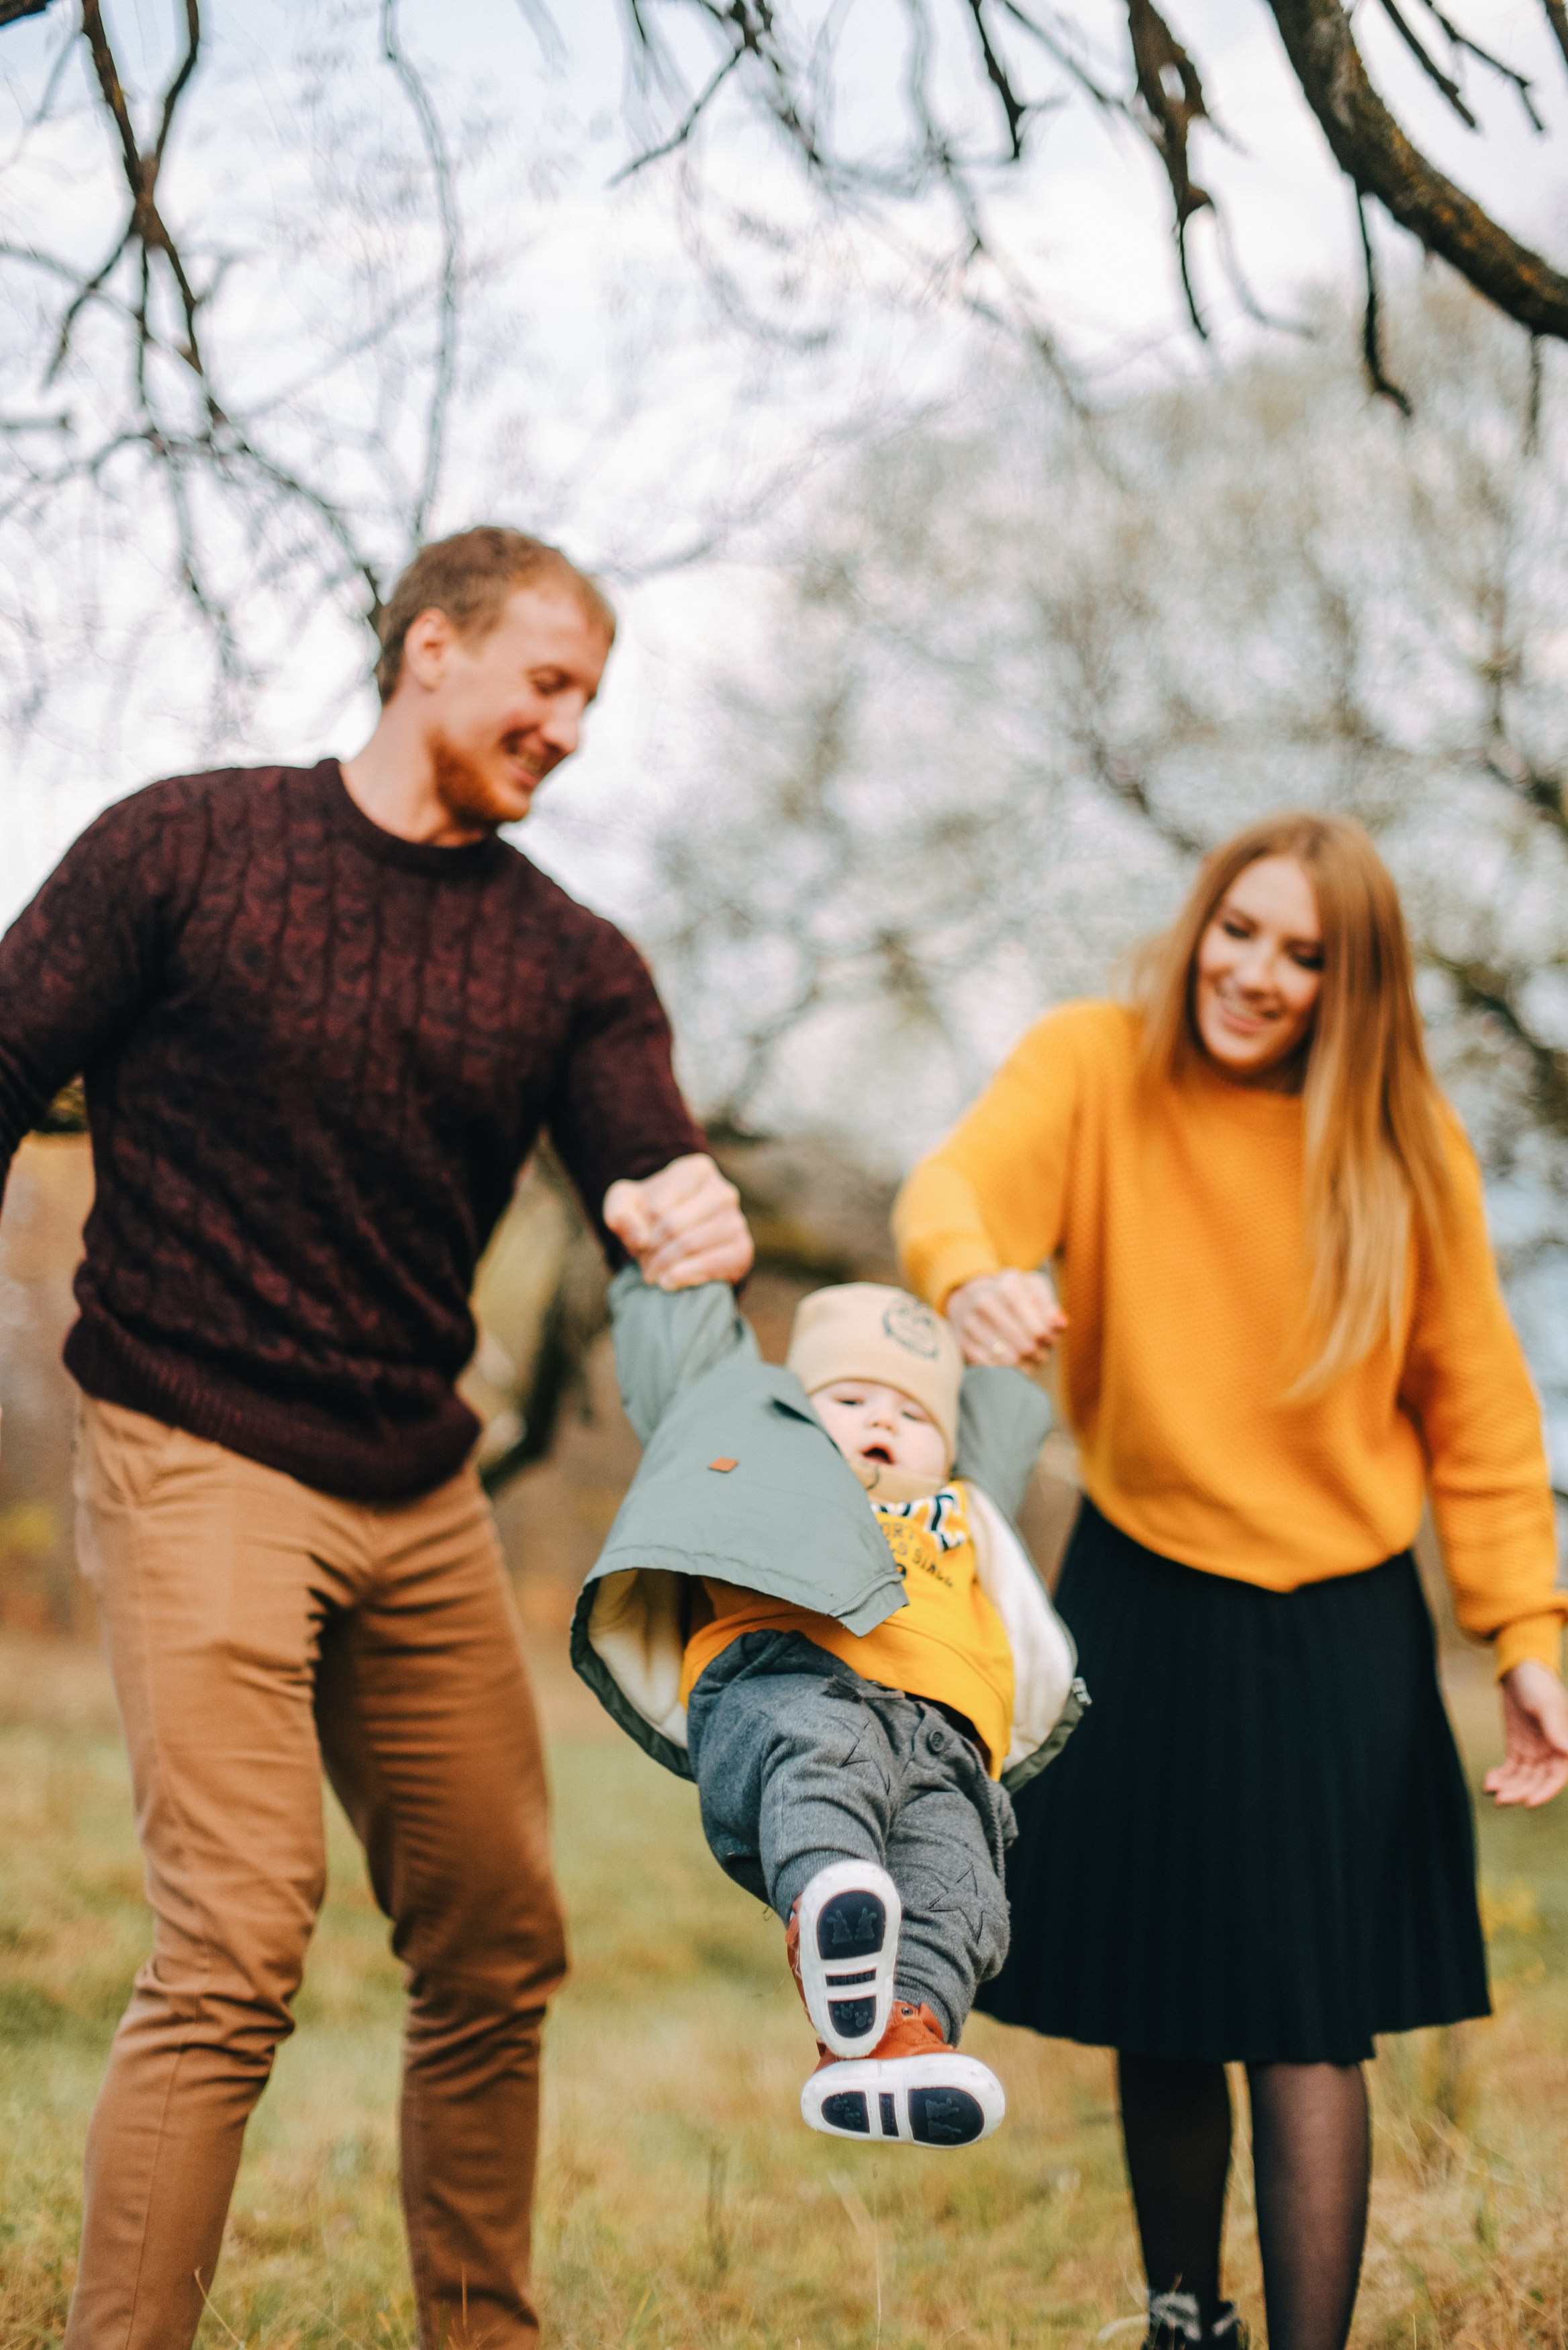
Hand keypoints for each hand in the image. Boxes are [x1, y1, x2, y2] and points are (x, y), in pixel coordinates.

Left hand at [602, 1153, 753, 1290]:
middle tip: (642, 1263)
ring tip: (652, 1273)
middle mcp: (723, 1191)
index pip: (657, 1207)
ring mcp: (736, 1220)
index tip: (636, 1240)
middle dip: (650, 1251)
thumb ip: (620, 1212)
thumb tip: (639, 1239)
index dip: (639, 1230)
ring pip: (689, 1246)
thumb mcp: (625, 1203)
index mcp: (697, 1169)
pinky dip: (683, 1276)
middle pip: (673, 1227)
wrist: (681, 1235)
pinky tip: (668, 1281)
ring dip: (663, 1265)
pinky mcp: (742, 1250)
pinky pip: (710, 1265)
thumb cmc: (651, 1212)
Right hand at [946, 1270, 1066, 1367]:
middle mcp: (986, 1301)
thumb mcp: (1033, 1290)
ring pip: (1008, 1359)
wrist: (970, 1297)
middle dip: (1038, 1353)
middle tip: (1040, 1354)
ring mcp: (970, 1322)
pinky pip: (989, 1366)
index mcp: (1008, 1286)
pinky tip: (1011, 1364)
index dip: (1049, 1339)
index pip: (1039, 1328)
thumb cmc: (1010, 1294)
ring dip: (1024, 1365)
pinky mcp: (961, 1340)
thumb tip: (1061, 1324)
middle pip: (1025, 1345)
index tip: (1049, 1339)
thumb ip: (1050, 1307)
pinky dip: (1004, 1370)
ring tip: (1028, 1360)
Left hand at [1485, 1659, 1567, 1807]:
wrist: (1520, 1670)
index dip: (1545, 1791)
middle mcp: (1551, 1752)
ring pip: (1523, 1778)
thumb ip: (1556, 1728)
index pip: (1557, 1775)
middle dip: (1520, 1792)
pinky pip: (1511, 1769)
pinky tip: (1489, 1781)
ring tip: (1491, 1791)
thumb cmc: (1538, 1684)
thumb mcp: (1546, 1704)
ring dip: (1508, 1788)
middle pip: (1537, 1781)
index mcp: (1563, 1743)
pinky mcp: (1519, 1748)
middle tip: (1500, 1800)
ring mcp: (1534, 1751)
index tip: (1529, 1803)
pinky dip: (1501, 1777)